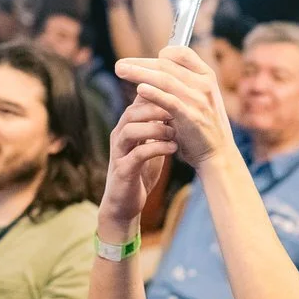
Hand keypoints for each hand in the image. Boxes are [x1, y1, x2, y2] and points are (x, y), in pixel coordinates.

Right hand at [100, 99, 176, 228]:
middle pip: (132, 111)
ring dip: (155, 129)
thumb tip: (179, 108)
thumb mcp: (151, 145)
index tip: (179, 95)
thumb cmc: (141, 172)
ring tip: (175, 132)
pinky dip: (157, 148)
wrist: (125, 204)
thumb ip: (159, 127)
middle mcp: (119, 136)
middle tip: (178, 111)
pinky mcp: (123, 171)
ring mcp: (119, 153)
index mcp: (126, 127)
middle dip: (156, 108)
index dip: (156, 94)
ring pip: (130, 130)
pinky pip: (137, 154)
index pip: (137, 101)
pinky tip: (173, 148)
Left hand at [115, 46, 234, 168]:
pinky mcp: (192, 117)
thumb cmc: (202, 128)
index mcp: (207, 77)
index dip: (162, 54)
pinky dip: (154, 94)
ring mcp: (199, 100)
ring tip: (121, 71)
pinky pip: (170, 101)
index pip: (182, 53)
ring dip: (140, 73)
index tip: (144, 61)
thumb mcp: (197, 101)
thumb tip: (151, 74)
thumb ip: (180, 86)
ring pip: (165, 80)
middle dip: (141, 63)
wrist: (219, 156)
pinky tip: (139, 89)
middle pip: (168, 65)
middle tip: (119, 65)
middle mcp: (204, 84)